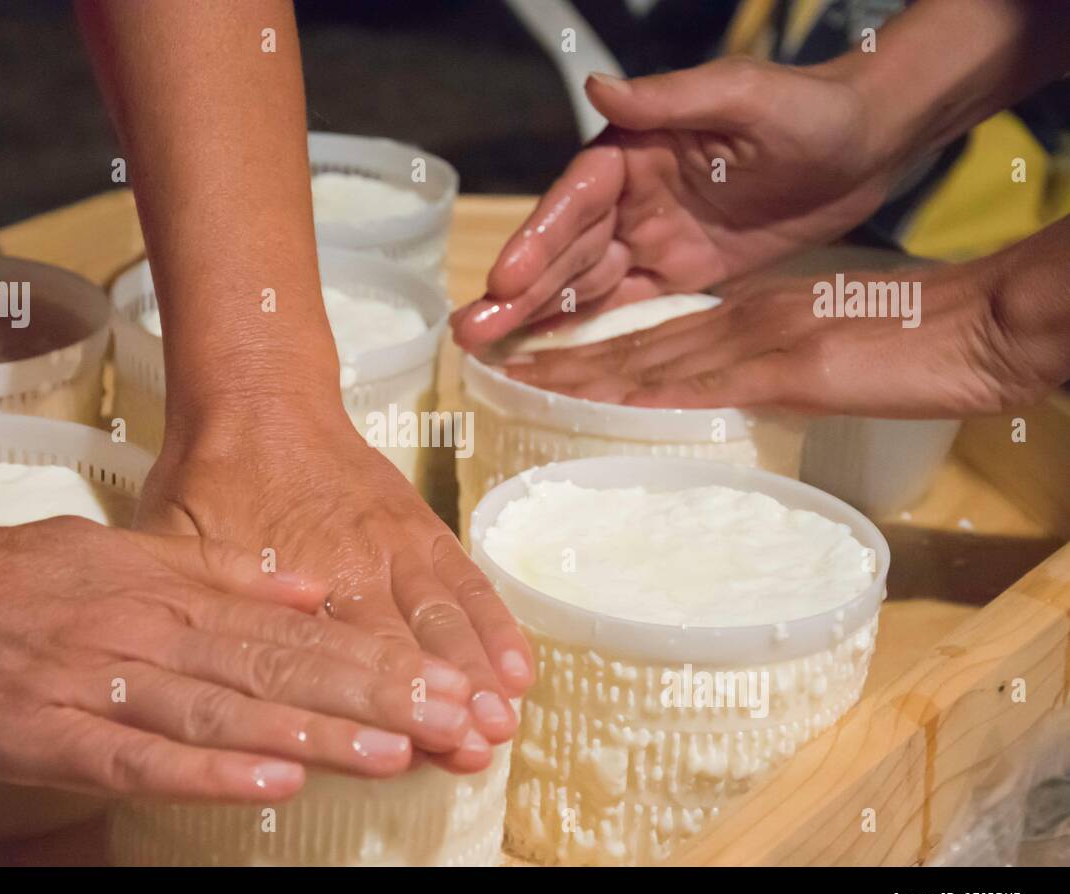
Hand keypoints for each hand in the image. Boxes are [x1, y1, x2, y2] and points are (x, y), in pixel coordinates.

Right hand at [0, 508, 481, 802]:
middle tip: (450, 720)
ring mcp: (105, 683)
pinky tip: (274, 781)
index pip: (295, 627)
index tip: (443, 679)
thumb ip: (222, 570)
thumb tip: (311, 586)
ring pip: (226, 709)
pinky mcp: (53, 734)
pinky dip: (210, 770)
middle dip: (372, 697)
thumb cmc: (21, 575)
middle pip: (279, 667)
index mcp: (175, 588)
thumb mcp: (128, 550)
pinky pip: (142, 759)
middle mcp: (154, 631)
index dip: (375, 656)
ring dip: (314, 733)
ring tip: (394, 753)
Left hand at [137, 412, 534, 772]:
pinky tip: (521, 667)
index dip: (375, 707)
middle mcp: (355, 565)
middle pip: (405, 645)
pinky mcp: (422, 528)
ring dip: (478, 670)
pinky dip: (497, 623)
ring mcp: (396, 546)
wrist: (261, 401)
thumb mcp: (175, 540)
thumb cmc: (211, 479)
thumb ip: (196, 603)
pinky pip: (468, 579)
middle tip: (474, 751)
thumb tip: (194, 671)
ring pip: (445, 616)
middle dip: (441, 702)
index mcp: (292, 576)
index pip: (340, 657)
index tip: (407, 753)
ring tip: (504, 721)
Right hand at [451, 56, 902, 347]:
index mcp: (635, 151)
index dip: (537, 239)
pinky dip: (588, 331)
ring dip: (537, 317)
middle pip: (566, 250)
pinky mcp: (682, 271)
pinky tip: (551, 357)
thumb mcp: (743, 94)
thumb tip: (598, 89)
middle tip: (469, 332)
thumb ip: (670, 99)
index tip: (503, 277)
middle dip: (517, 292)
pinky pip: (627, 307)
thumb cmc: (810, 108)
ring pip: (585, 284)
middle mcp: (632, 196)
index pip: (574, 199)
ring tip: (489, 351)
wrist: (870, 143)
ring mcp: (654, 237)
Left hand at [500, 249, 1069, 417]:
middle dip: (562, 362)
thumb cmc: (911, 350)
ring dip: (577, 375)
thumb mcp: (824, 360)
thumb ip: (770, 378)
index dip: (590, 356)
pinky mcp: (779, 366)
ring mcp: (753, 342)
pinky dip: (638, 393)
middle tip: (499, 369)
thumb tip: (729, 405)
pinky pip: (695, 383)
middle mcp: (735, 324)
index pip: (651, 340)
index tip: (540, 368)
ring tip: (519, 383)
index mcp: (746, 321)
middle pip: (630, 346)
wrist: (971, 327)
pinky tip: (594, 403)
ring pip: (645, 359)